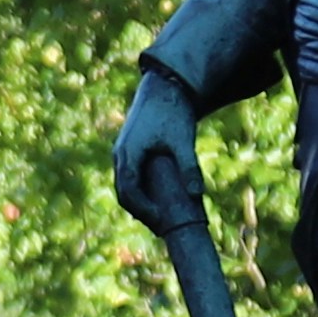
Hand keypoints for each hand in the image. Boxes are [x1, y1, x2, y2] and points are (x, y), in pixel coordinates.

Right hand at [110, 67, 204, 230]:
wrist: (164, 88)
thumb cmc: (172, 112)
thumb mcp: (183, 140)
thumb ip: (189, 166)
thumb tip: (197, 194)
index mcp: (128, 153)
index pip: (128, 190)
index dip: (143, 209)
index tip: (160, 222)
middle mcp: (121, 155)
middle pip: (124, 193)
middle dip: (141, 212)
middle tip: (162, 228)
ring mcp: (123, 154)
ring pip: (126, 187)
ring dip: (140, 204)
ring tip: (161, 219)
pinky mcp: (130, 152)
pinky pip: (131, 179)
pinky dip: (141, 193)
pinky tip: (157, 202)